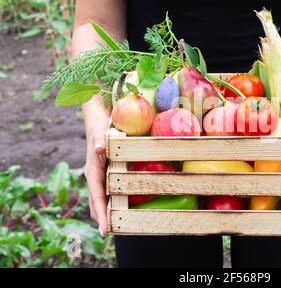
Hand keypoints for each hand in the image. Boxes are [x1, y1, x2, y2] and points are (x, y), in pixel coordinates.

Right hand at [83, 97, 110, 236]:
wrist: (97, 119)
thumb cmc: (100, 126)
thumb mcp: (101, 133)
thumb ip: (100, 142)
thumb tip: (98, 149)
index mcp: (92, 171)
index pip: (96, 196)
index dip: (101, 213)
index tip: (104, 230)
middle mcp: (93, 175)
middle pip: (95, 202)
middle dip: (101, 218)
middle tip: (109, 233)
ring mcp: (98, 175)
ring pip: (99, 198)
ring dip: (103, 212)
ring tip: (112, 226)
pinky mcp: (103, 172)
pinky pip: (104, 191)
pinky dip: (108, 202)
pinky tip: (116, 207)